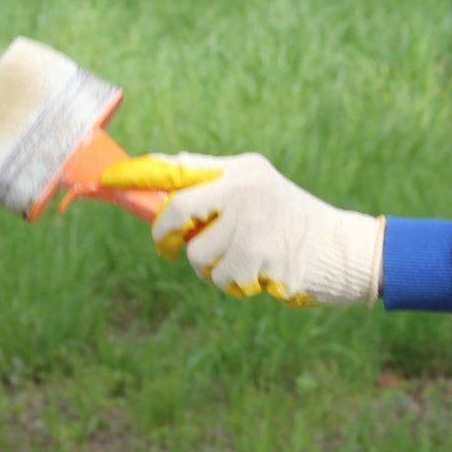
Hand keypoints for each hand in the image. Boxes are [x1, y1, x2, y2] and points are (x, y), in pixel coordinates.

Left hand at [97, 153, 384, 306]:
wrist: (341, 250)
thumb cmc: (290, 221)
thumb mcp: (257, 189)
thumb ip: (213, 184)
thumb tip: (160, 185)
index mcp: (240, 170)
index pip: (178, 168)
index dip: (139, 174)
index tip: (109, 179)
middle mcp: (243, 190)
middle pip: (175, 212)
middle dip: (165, 235)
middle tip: (169, 248)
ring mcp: (251, 224)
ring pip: (197, 255)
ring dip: (211, 267)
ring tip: (243, 260)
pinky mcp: (259, 258)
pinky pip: (220, 279)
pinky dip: (233, 284)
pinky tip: (258, 274)